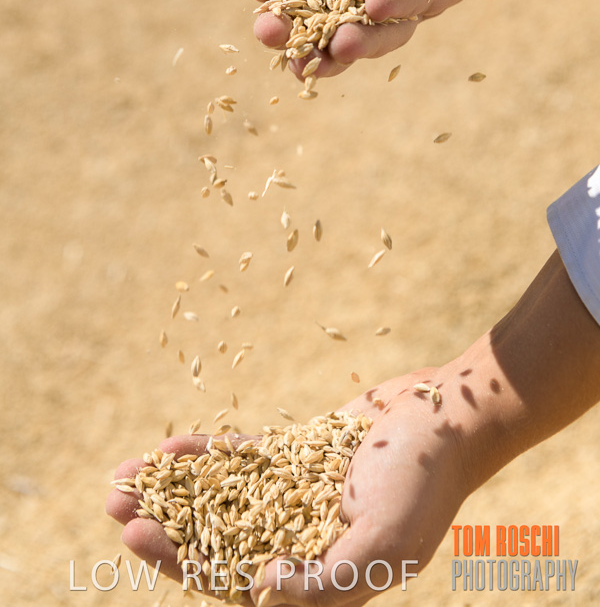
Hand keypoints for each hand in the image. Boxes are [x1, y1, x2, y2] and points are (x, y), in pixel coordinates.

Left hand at [105, 373, 472, 604]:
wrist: (447, 416)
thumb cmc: (424, 481)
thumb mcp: (383, 540)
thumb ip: (326, 579)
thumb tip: (259, 589)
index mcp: (318, 578)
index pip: (235, 579)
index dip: (181, 561)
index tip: (137, 532)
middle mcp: (299, 541)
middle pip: (214, 540)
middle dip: (162, 525)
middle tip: (110, 504)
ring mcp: (294, 497)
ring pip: (220, 500)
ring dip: (173, 491)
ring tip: (122, 475)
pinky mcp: (296, 458)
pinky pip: (242, 460)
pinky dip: (208, 456)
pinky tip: (170, 447)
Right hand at [251, 0, 596, 80]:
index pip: (305, 17)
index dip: (286, 31)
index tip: (268, 34)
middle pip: (346, 38)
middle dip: (324, 54)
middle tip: (305, 63)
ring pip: (390, 31)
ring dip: (366, 42)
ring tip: (343, 44)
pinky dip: (402, 2)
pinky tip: (380, 2)